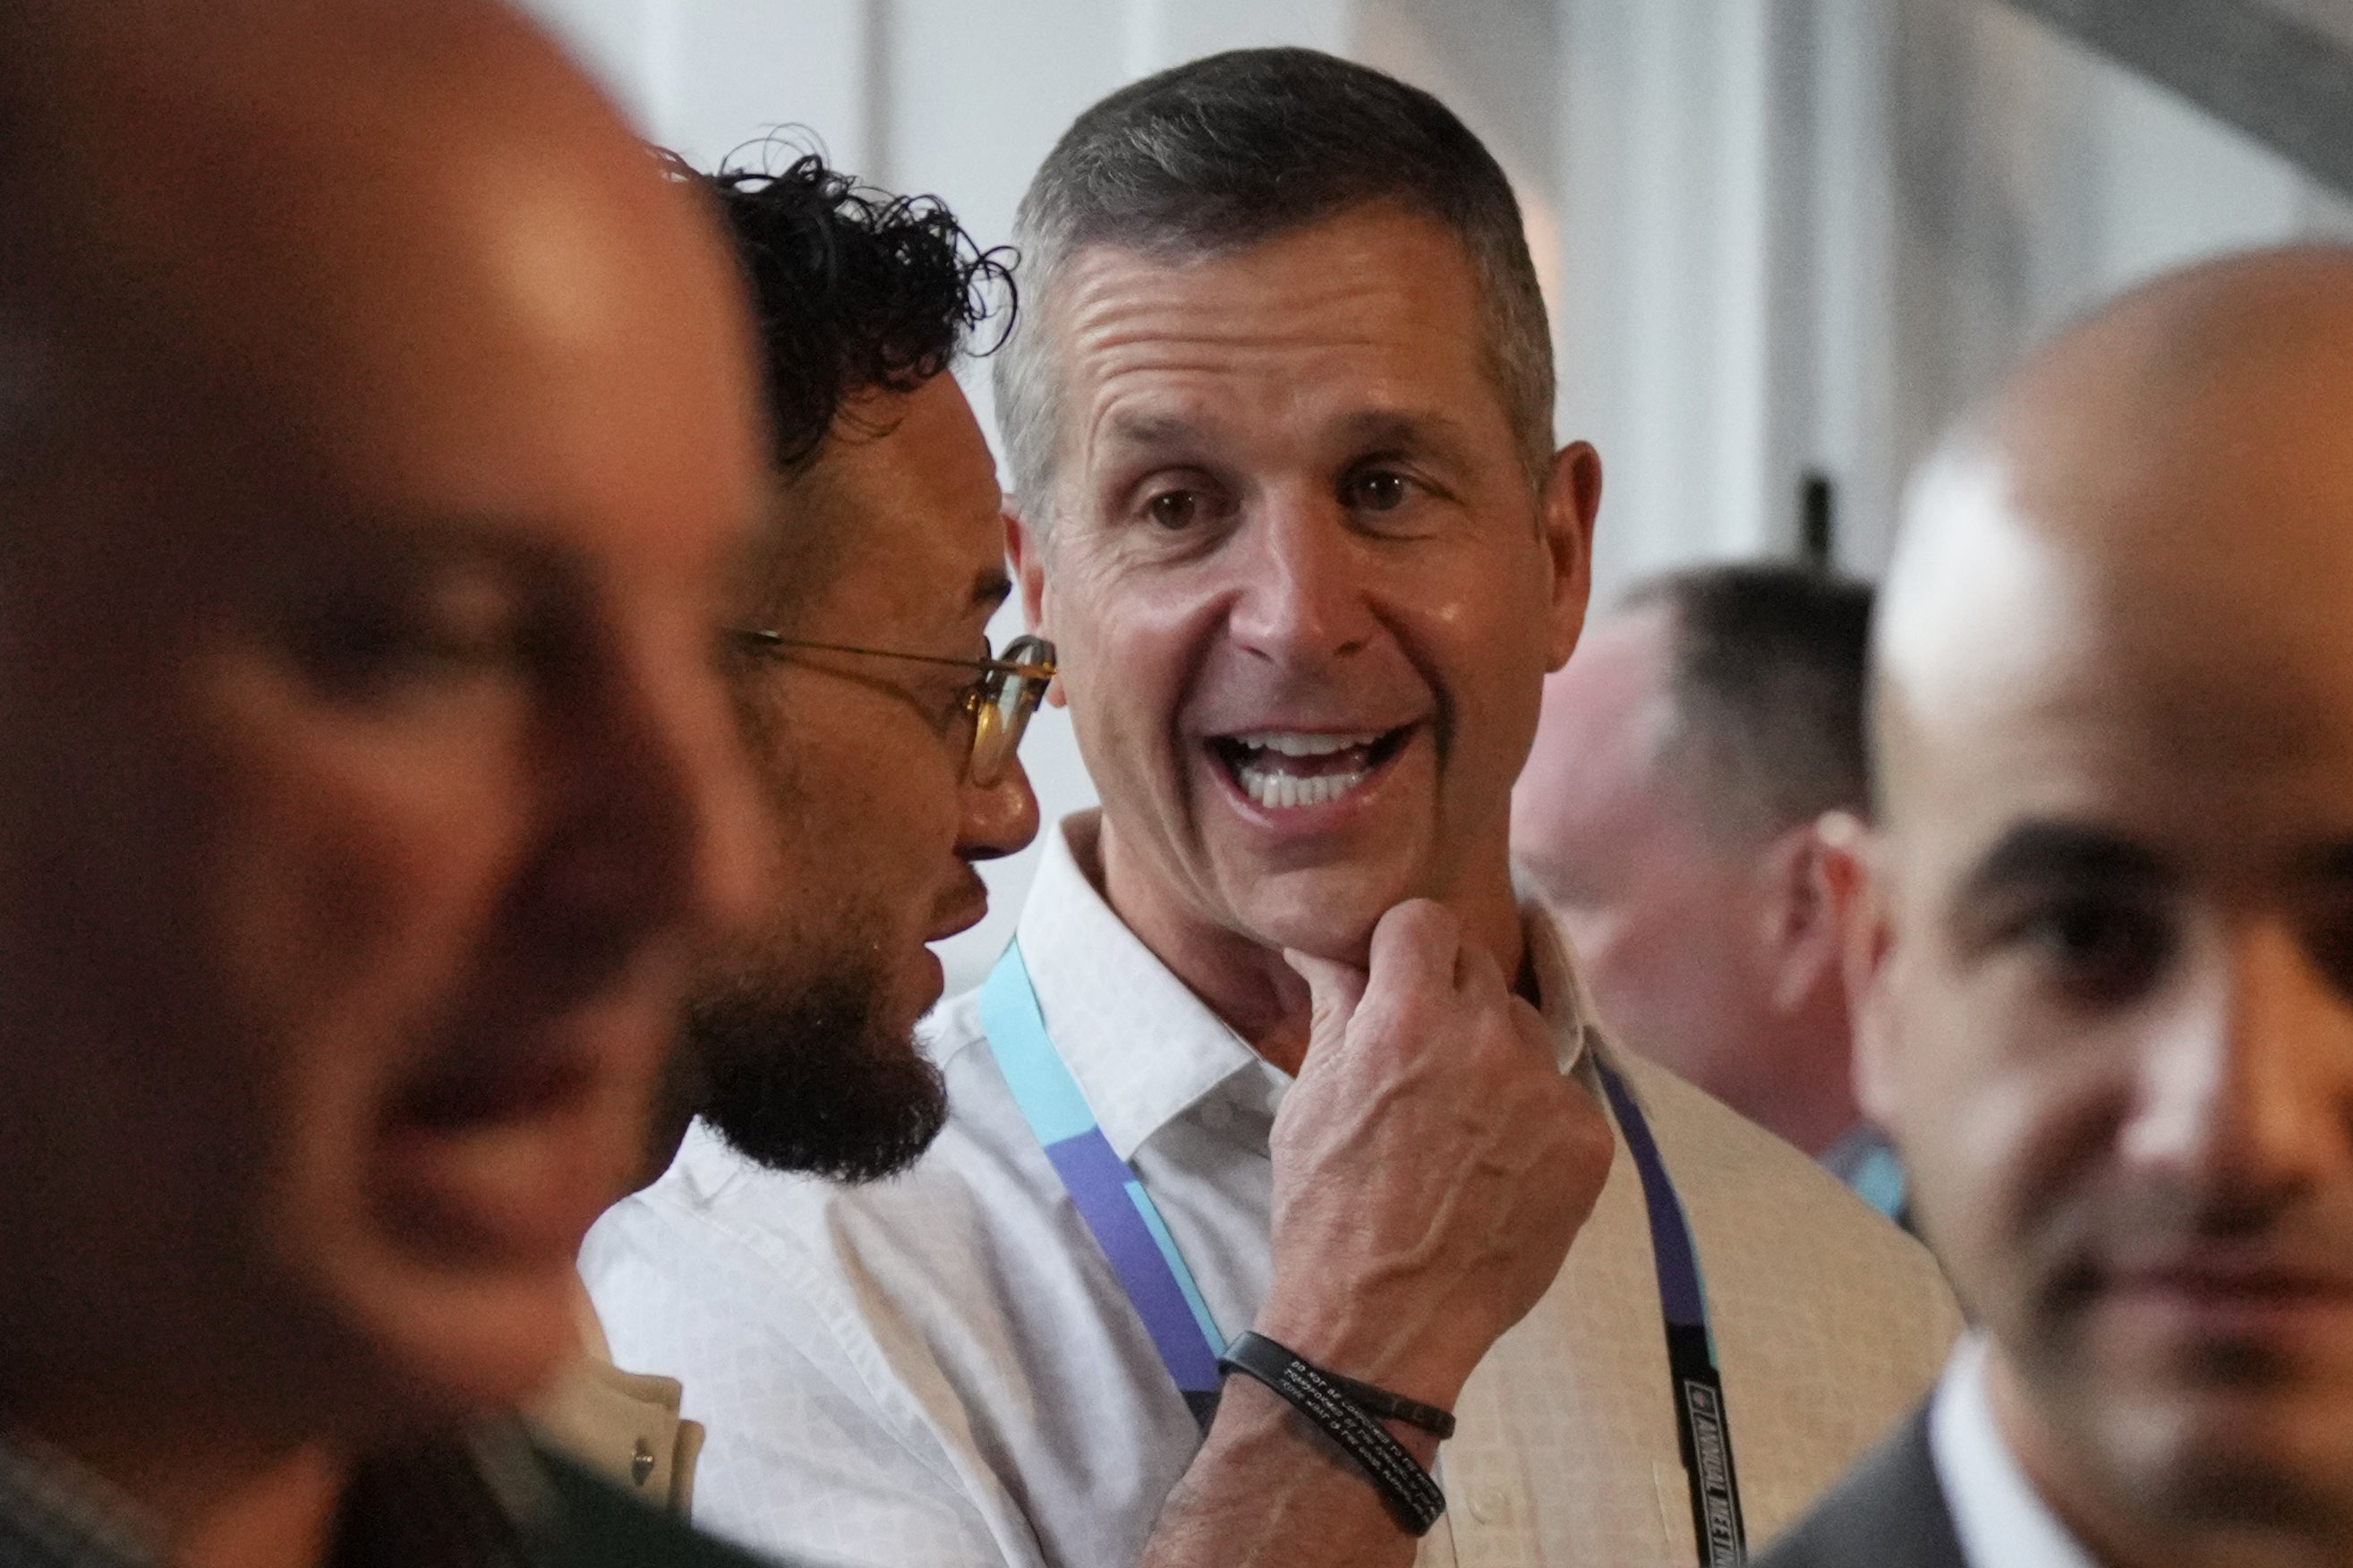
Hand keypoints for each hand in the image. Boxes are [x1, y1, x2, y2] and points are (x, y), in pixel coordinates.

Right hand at [1255, 900, 1612, 1411]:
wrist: (1383, 1324)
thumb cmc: (1327, 1209)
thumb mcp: (1311, 1096)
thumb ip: (1336, 1005)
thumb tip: (1325, 945)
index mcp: (1404, 1019)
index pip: (1425, 921)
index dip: (1404, 949)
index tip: (1395, 981)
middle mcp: (1484, 1040)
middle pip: (1480, 969)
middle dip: (1449, 1001)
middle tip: (1422, 1063)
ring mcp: (1545, 1091)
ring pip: (1526, 1030)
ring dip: (1496, 1056)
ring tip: (1460, 1126)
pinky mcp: (1588, 1141)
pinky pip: (1562, 1095)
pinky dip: (1535, 1119)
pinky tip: (1499, 1167)